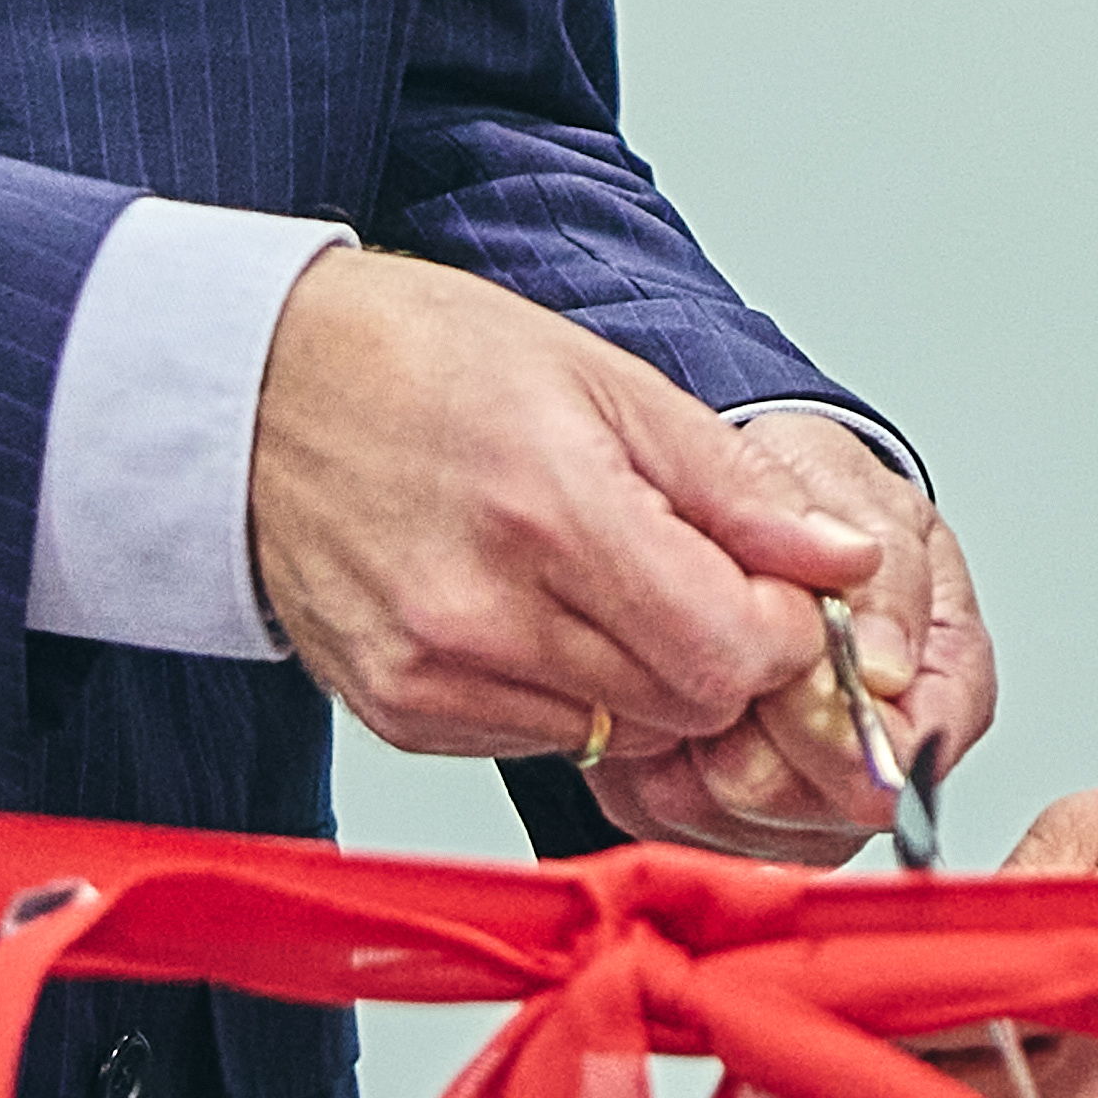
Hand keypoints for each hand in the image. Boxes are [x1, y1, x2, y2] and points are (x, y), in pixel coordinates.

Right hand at [246, 250, 874, 765]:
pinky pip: (538, 739)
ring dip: (641, 675)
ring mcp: (433, 674)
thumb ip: (735, 488)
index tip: (772, 585)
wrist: (251, 388)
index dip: (781, 628)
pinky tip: (523, 607)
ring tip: (589, 575)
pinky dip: (562, 690)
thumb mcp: (602, 379)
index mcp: (552, 510)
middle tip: (685, 572)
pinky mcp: (399, 712)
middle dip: (717, 650)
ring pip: (620, 734)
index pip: (734, 652)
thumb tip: (846, 564)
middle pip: (687, 706)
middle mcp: (485, 611)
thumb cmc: (417, 358)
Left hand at [590, 420, 1001, 866]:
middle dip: (764, 729)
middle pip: (826, 802)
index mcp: (948, 680)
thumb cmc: (805, 497)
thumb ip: (884, 576)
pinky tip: (669, 699)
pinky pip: (689, 823)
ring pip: (751, 820)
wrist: (732, 505)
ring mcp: (813, 799)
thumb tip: (884, 667)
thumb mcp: (857, 493)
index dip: (844, 721)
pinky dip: (664, 764)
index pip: (912, 753)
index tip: (791, 670)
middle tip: (729, 653)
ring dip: (707, 742)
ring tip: (694, 664)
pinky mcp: (735, 817)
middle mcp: (888, 756)